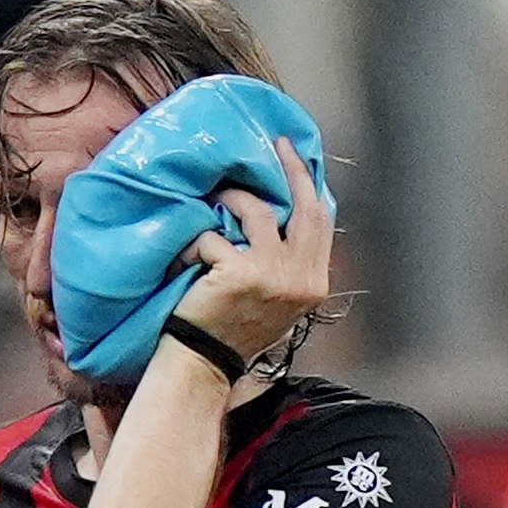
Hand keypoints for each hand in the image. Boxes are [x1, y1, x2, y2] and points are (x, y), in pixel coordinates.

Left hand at [173, 138, 333, 360]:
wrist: (205, 361)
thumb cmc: (233, 329)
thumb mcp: (277, 299)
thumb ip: (287, 262)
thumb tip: (282, 215)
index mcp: (313, 284)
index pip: (322, 222)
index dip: (309, 186)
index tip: (297, 159)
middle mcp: (300, 278)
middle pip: (303, 208)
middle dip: (290, 170)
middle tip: (274, 146)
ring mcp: (273, 275)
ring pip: (258, 211)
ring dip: (232, 200)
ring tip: (213, 203)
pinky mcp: (240, 273)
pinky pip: (215, 236)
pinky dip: (196, 242)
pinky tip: (185, 256)